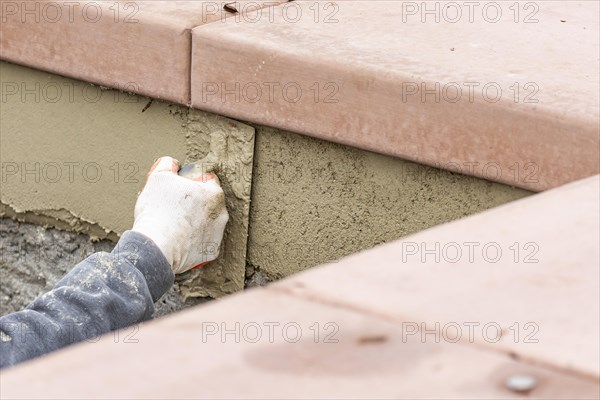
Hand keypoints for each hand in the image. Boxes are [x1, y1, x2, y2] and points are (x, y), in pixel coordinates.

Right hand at [132, 156, 228, 273]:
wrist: (156, 246)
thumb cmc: (158, 210)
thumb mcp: (158, 177)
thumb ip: (168, 164)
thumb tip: (172, 164)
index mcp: (214, 193)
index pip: (207, 180)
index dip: (192, 180)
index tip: (180, 186)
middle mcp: (222, 214)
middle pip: (209, 202)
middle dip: (195, 202)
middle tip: (174, 205)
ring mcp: (218, 234)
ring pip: (207, 222)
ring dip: (195, 221)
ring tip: (174, 223)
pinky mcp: (211, 251)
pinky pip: (202, 241)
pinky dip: (193, 240)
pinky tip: (179, 238)